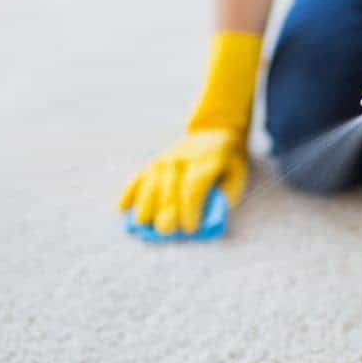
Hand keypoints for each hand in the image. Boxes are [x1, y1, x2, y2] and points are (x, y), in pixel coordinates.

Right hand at [119, 129, 246, 233]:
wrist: (215, 131)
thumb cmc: (229, 162)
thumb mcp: (238, 175)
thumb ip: (224, 197)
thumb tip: (206, 220)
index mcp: (206, 163)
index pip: (192, 190)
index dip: (189, 211)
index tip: (191, 228)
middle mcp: (181, 160)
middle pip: (167, 191)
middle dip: (166, 214)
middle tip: (169, 230)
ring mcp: (164, 160)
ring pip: (148, 185)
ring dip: (145, 207)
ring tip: (145, 224)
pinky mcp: (153, 162)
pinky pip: (137, 177)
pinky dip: (128, 193)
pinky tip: (123, 208)